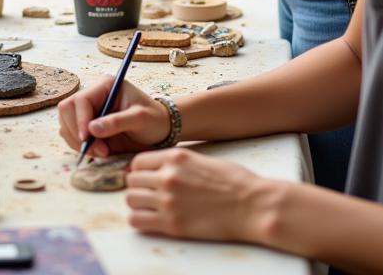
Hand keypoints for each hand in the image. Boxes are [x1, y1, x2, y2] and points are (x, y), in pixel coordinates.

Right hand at [57, 76, 170, 159]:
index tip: (87, 139)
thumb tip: (92, 129)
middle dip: (77, 132)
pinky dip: (79, 146)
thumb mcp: (140, 119)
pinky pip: (72, 135)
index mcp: (105, 86)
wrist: (161, 130)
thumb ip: (117, 122)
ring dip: (78, 142)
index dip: (80, 119)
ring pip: (66, 124)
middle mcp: (93, 96)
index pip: (81, 100)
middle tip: (98, 150)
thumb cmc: (154, 119)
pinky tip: (98, 151)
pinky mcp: (88, 126)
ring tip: (102, 152)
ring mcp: (89, 111)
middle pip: (67, 110)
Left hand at [125, 149, 263, 241]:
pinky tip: (152, 221)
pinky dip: (140, 221)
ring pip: (131, 200)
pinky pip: (138, 221)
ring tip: (150, 208)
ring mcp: (168, 201)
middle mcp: (167, 177)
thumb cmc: (233, 181)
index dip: (138, 170)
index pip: (138, 162)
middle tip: (148, 194)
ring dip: (137, 204)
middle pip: (131, 180)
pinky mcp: (172, 224)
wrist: (252, 205)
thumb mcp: (201, 159)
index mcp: (175, 158)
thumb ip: (177, 163)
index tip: (144, 178)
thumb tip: (159, 168)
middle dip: (137, 187)